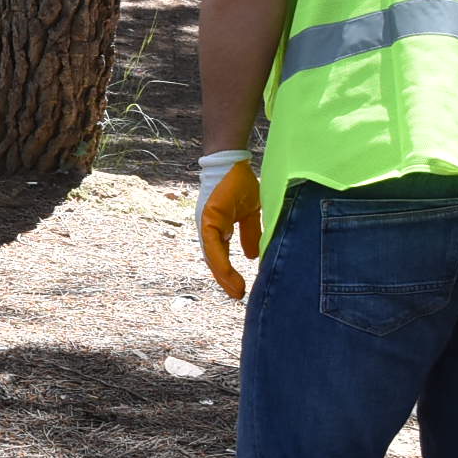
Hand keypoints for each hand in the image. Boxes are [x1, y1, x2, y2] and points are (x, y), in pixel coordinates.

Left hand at [196, 150, 261, 299]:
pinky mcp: (207, 217)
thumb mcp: (249, 214)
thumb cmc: (238, 183)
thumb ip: (249, 234)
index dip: (228, 274)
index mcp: (217, 228)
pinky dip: (219, 259)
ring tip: (236, 291)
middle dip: (225, 280)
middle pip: (215, 260)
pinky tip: (227, 273)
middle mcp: (208, 228)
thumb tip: (253, 257)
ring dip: (222, 275)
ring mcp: (205, 223)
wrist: (231, 160)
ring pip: (212, 255)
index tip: (239, 290)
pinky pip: (212, 243)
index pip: (220, 256)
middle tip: (238, 296)